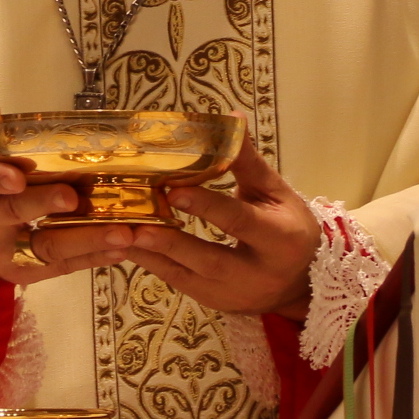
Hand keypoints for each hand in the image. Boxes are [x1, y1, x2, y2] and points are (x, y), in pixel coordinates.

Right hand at [0, 79, 152, 286]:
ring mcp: (5, 252)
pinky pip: (61, 266)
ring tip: (122, 233)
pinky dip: (92, 258)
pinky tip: (121, 247)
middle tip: (73, 197)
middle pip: (15, 213)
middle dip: (43, 204)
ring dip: (85, 239)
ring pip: (45, 247)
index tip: (16, 177)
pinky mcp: (26, 272)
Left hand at [125, 137, 319, 315]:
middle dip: (172, 242)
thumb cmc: (287, 226)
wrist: (300, 282)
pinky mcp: (213, 302)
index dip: (207, 207)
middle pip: (211, 260)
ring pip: (187, 277)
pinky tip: (125, 244)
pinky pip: (177, 283)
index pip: (240, 222)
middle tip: (136, 225)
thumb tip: (232, 116)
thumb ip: (246, 161)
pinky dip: (150, 263)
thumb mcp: (274, 192)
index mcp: (280, 239)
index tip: (173, 189)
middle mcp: (257, 272)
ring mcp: (233, 293)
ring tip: (118, 234)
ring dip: (151, 255)